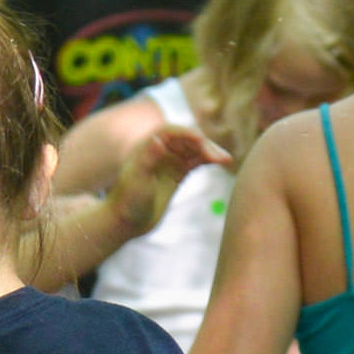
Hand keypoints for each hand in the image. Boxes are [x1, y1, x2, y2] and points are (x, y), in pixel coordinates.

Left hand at [104, 125, 226, 237]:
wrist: (127, 221)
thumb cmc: (128, 201)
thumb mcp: (137, 180)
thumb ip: (148, 158)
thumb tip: (160, 139)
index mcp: (148, 146)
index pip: (171, 132)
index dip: (187, 133)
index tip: (202, 142)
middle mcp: (160, 150)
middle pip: (186, 139)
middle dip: (204, 145)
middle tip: (220, 158)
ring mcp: (170, 161)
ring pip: (194, 150)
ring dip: (210, 152)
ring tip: (226, 161)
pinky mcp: (177, 173)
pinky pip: (196, 161)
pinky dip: (208, 161)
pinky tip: (221, 163)